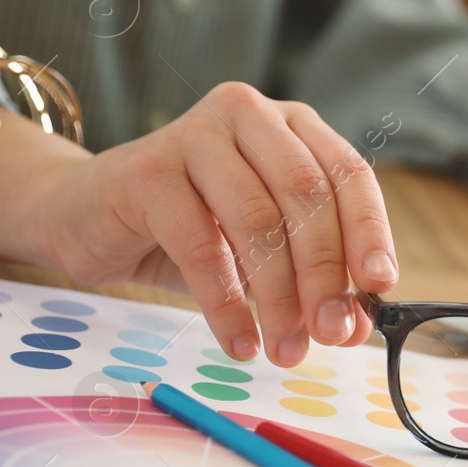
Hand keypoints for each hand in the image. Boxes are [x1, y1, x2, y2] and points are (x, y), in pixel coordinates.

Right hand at [31, 83, 397, 365]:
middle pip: (307, 196)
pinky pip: (201, 247)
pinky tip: (241, 342)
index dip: (369, 231)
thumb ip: (312, 280)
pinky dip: (227, 305)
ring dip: (279, 298)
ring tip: (286, 351)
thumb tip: (356, 325)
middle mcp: (249, 115)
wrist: (87, 217)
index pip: (349, 174)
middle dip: (326, 274)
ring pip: (257, 222)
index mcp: (292, 125)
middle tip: (331, 334)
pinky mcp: (147, 170)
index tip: (380, 287)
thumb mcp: (262, 255)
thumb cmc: (191, 232)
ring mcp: (195, 134)